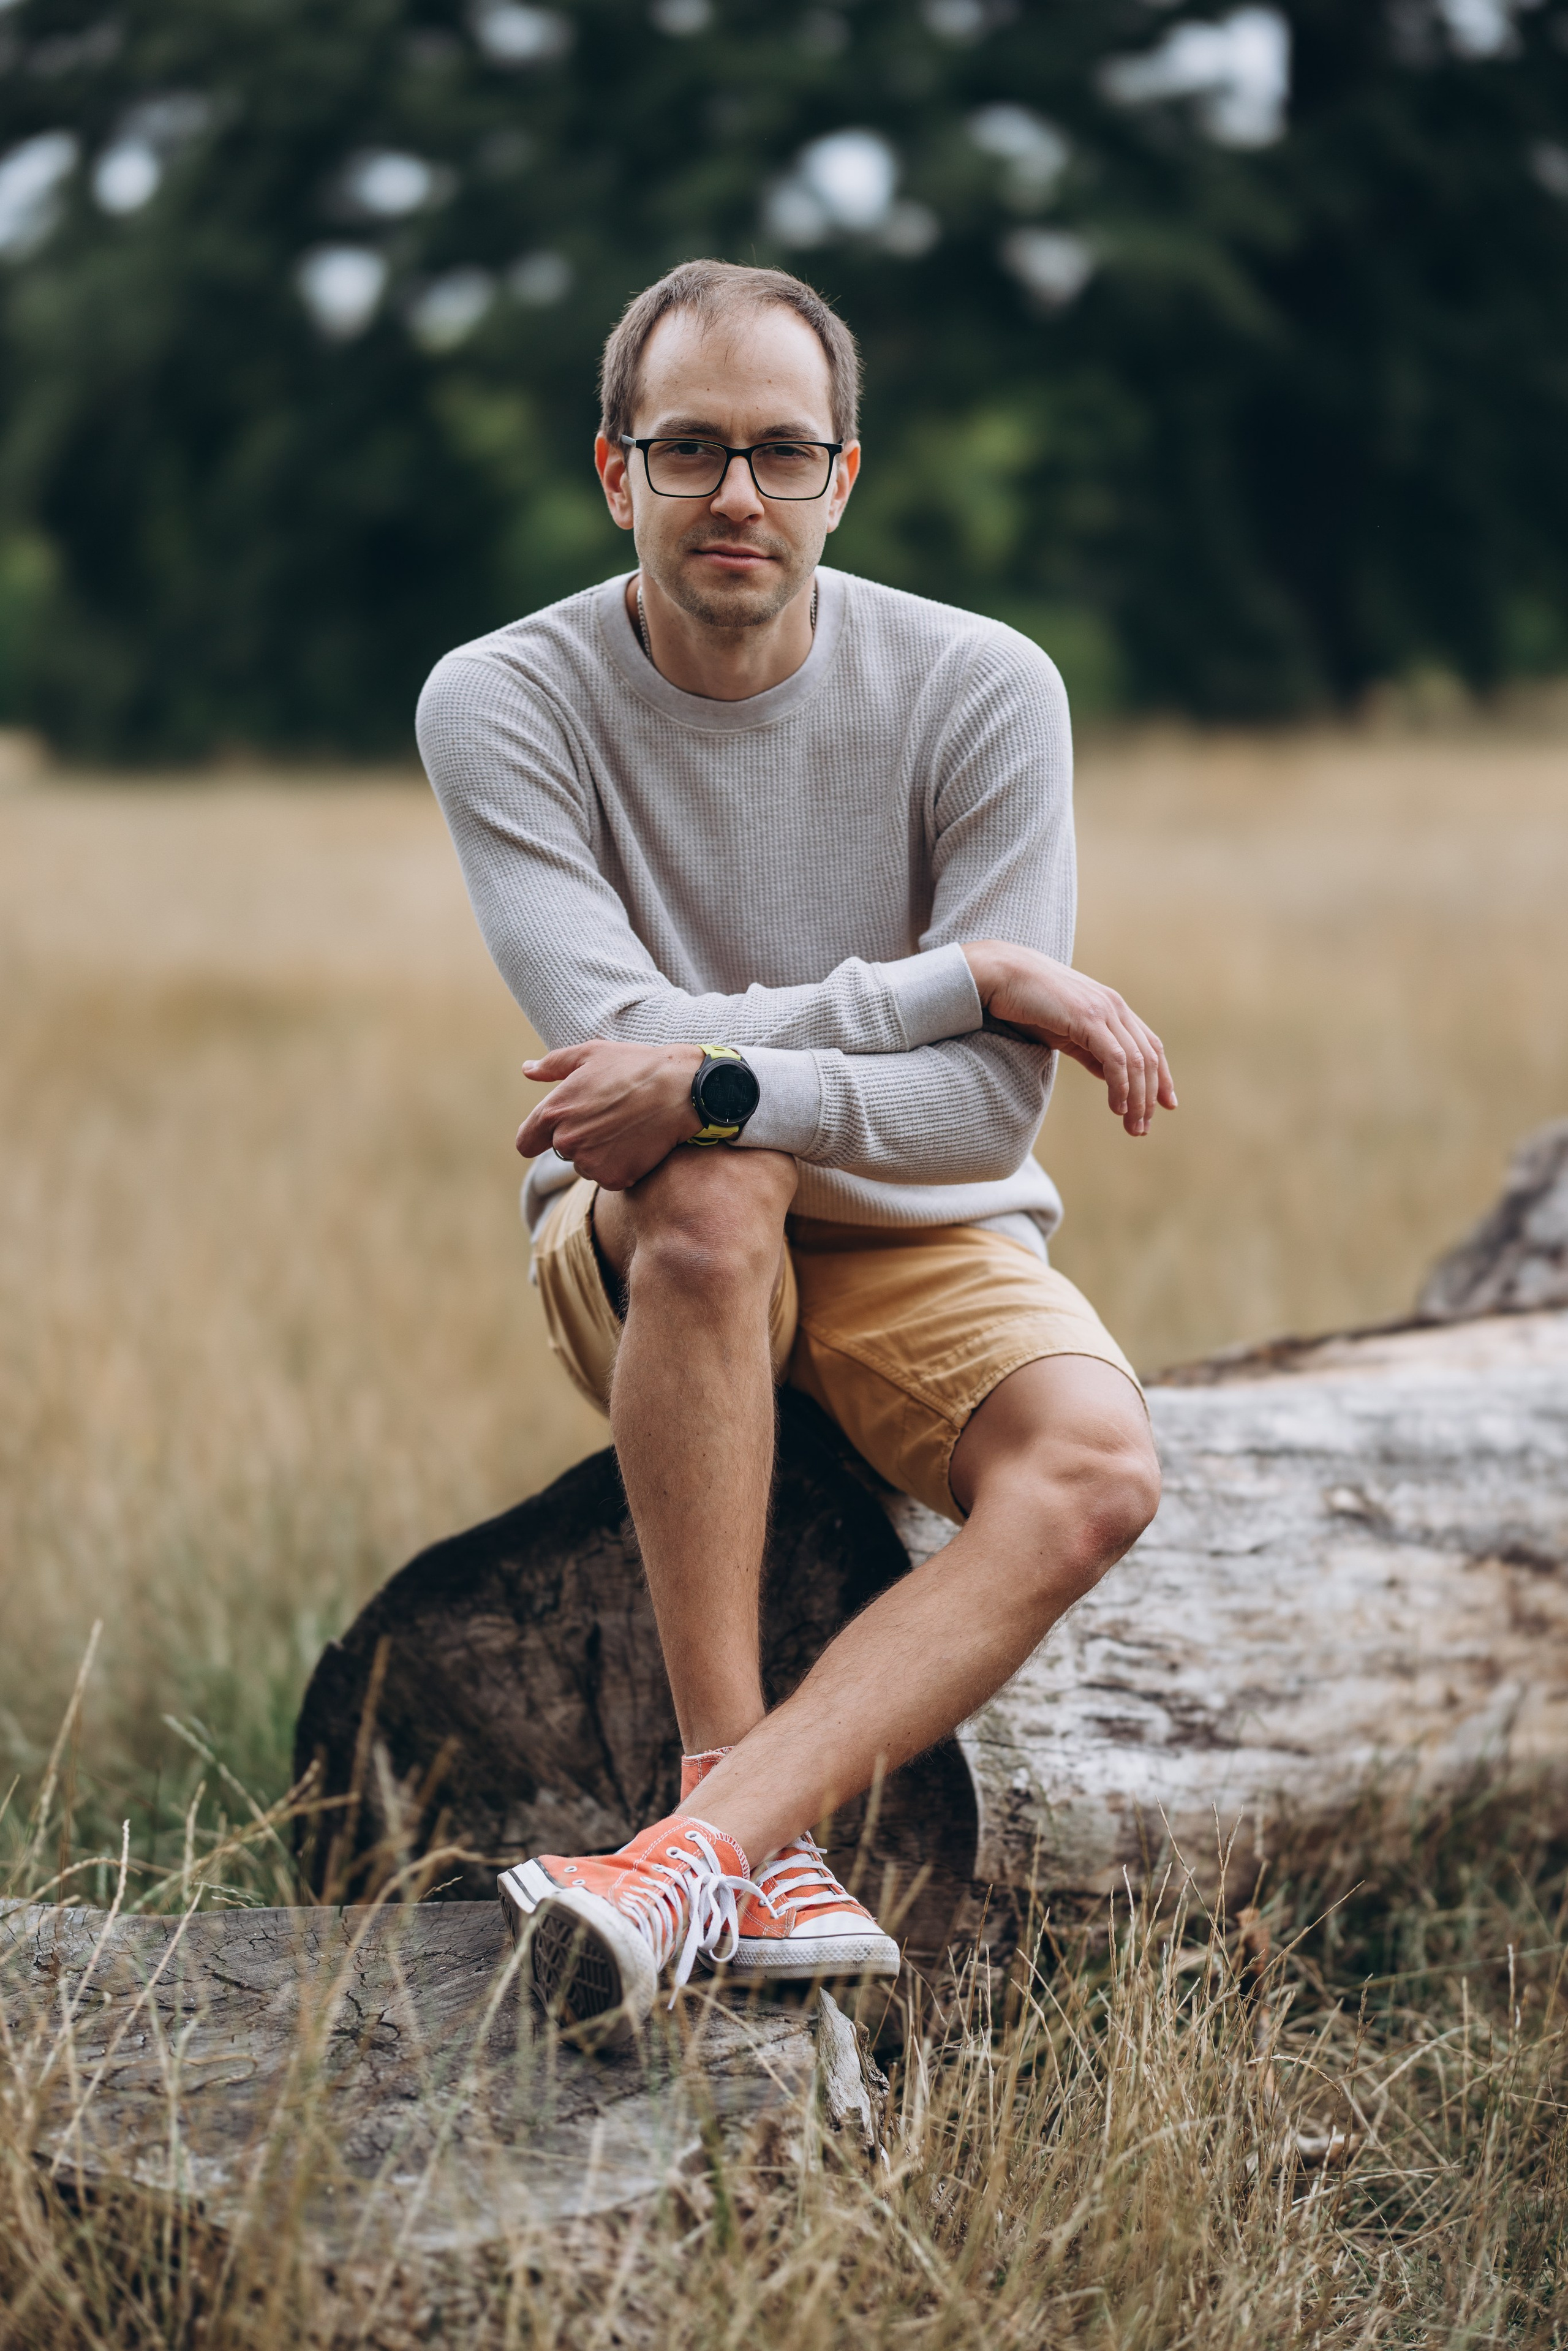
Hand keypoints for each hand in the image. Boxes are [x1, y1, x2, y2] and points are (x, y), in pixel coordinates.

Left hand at [515, 1040, 704, 1189]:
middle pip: (560, 1151)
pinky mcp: (615, 1178)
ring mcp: (591, 1163)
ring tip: (625, 1127)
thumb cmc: (635, 1066)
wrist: (681, 1090)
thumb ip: (552, 1065)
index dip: (536, 1137)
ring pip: (585, 1165)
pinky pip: (608, 1177)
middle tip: (607, 1117)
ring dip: (598, 1152)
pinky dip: (619, 1165)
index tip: (552, 1132)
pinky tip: (636, 1142)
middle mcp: (567, 1142)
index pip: (525, 1142)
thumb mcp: (590, 1054)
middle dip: (577, 1137)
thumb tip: (527, 1070)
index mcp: (554, 1112)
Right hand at [963, 942, 1176, 1136]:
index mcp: (1112, 1008)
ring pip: (1136, 1062)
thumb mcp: (1066, 1032)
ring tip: (1133, 1126)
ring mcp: (1103, 1010)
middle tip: (1142, 1128)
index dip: (1162, 1076)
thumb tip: (1110, 1076)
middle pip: (1149, 1057)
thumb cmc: (1028, 1003)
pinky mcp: (1088, 1018)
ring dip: (1138, 1098)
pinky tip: (1118, 1107)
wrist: (1003, 974)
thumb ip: (1090, 1051)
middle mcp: (1115, 1007)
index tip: (1167, 1105)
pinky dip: (1120, 1086)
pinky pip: (1115, 1059)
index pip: (1150, 1045)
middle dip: (1150, 1096)